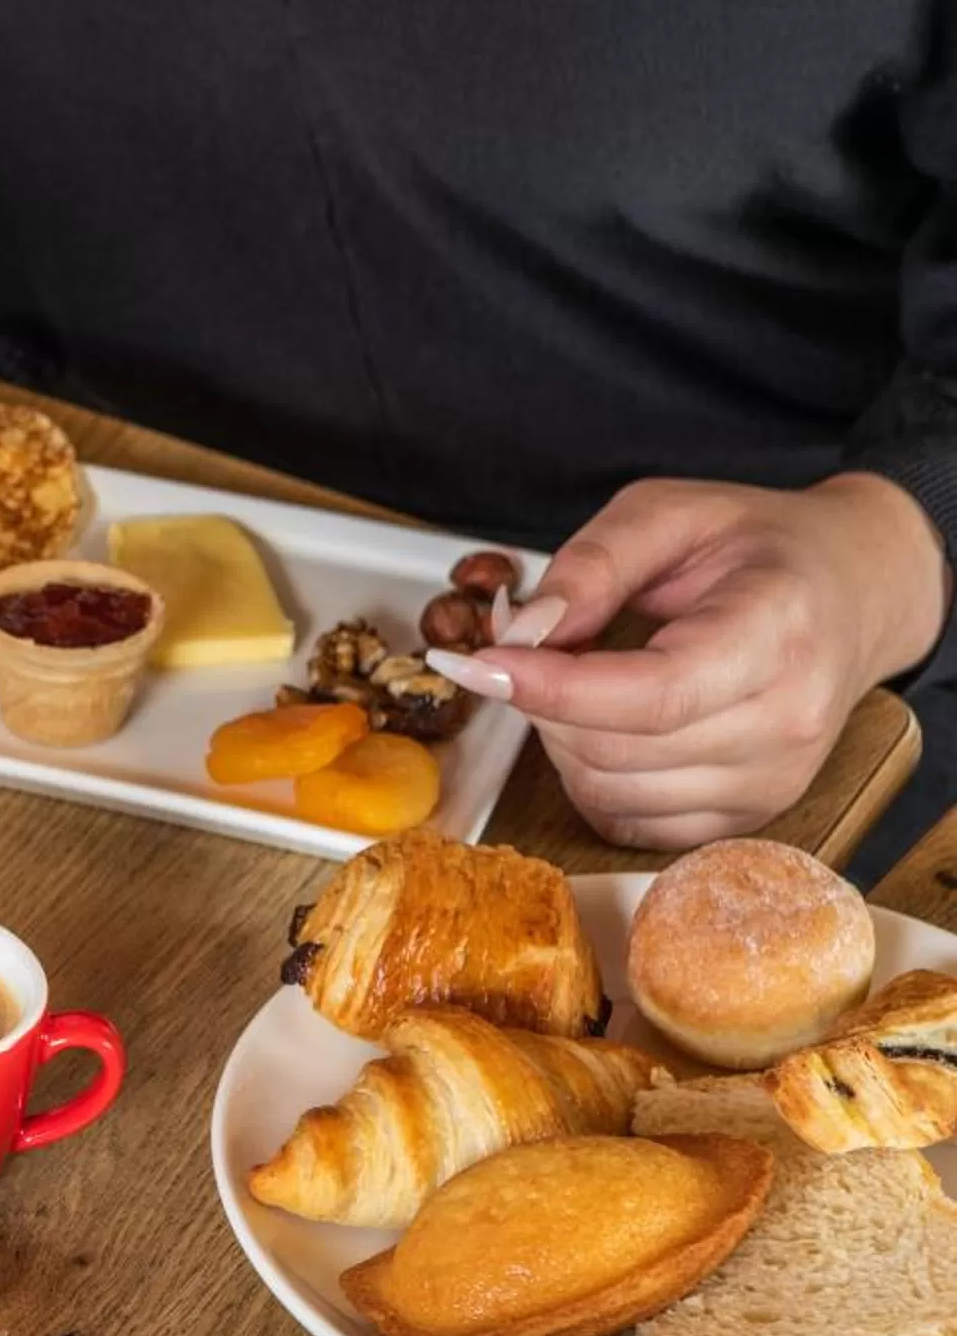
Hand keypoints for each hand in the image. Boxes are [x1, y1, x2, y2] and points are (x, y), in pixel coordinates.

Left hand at [427, 474, 945, 849]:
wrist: (855, 593)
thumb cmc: (760, 549)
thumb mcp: (674, 512)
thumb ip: (594, 562)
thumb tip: (523, 631)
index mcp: (778, 632)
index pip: (651, 694)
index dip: (552, 688)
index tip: (481, 664)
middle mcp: (787, 720)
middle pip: (615, 749)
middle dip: (544, 701)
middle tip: (536, 649)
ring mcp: (773, 780)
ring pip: (608, 792)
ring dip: (561, 740)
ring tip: (580, 680)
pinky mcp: (746, 817)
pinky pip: (627, 823)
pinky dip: (589, 779)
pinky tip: (602, 727)